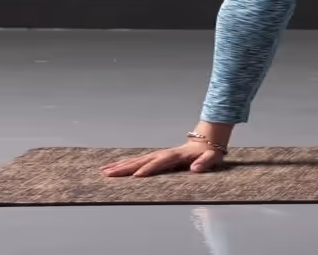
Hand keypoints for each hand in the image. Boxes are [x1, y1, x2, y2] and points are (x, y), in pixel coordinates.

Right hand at [100, 139, 224, 177]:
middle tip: (109, 174)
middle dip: (126, 167)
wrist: (206, 141)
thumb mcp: (212, 157)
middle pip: (142, 160)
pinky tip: (113, 167)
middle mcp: (164, 154)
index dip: (149, 169)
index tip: (137, 176)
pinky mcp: (155, 157)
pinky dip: (125, 163)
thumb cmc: (209, 153)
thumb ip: (205, 162)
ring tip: (105, 171)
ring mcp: (158, 154)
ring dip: (121, 165)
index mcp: (176, 155)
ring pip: (137, 160)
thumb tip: (195, 168)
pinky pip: (138, 160)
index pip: (160, 162)